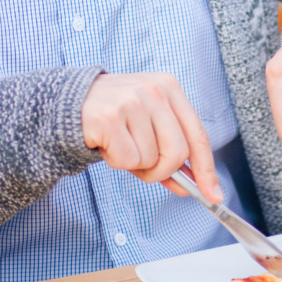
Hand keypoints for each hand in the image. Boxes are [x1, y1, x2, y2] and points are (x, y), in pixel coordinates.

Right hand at [81, 72, 222, 201]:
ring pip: (150, 159)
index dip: (206, 169)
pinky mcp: (110, 118)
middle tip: (143, 168)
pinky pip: (128, 160)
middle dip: (162, 171)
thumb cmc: (115, 117)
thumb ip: (171, 152)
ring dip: (134, 164)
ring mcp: (132, 102)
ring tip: (119, 144)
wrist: (69, 103)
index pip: (197, 135)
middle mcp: (154, 90)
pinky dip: (117, 161)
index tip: (212, 194)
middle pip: (177, 153)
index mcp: (170, 87)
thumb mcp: (148, 125)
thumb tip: (193, 186)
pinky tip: (107, 144)